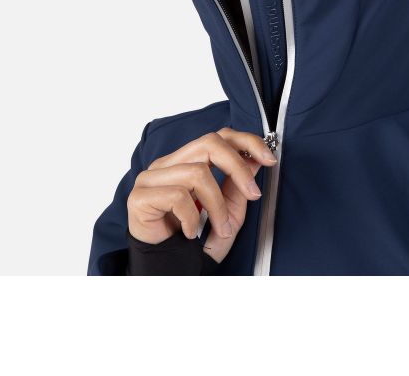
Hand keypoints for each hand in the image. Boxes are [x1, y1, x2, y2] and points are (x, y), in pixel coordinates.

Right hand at [127, 128, 277, 263]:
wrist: (165, 272)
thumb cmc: (192, 243)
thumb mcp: (226, 215)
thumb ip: (238, 188)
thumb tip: (256, 160)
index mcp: (185, 162)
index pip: (218, 136)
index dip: (246, 142)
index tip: (269, 159)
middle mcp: (167, 164)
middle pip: (209, 143)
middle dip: (238, 167)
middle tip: (253, 193)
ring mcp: (150, 178)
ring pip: (197, 173)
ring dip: (217, 206)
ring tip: (220, 227)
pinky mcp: (139, 196)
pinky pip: (177, 196)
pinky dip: (192, 218)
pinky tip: (190, 233)